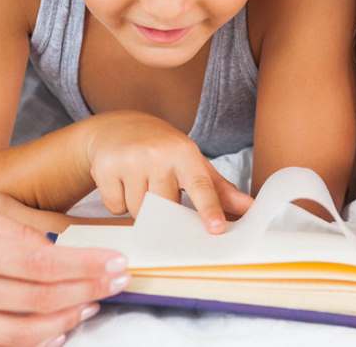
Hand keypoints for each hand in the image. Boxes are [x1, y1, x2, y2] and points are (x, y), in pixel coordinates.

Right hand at [0, 188, 125, 346]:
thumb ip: (23, 222)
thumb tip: (74, 234)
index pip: (42, 263)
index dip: (87, 267)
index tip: (118, 263)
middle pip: (38, 298)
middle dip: (87, 291)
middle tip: (117, 282)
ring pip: (22, 330)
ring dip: (66, 318)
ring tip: (92, 303)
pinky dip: (32, 338)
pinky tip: (56, 324)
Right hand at [81, 110, 252, 232]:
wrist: (118, 127)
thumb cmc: (163, 149)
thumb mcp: (193, 163)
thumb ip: (220, 189)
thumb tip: (251, 208)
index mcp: (185, 153)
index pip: (200, 186)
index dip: (210, 208)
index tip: (216, 228)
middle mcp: (158, 154)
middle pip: (165, 207)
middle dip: (162, 208)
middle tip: (158, 187)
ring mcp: (129, 159)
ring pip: (138, 211)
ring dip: (139, 207)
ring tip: (139, 182)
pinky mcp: (104, 167)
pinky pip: (115, 207)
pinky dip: (118, 202)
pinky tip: (121, 182)